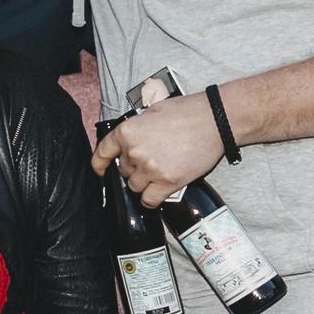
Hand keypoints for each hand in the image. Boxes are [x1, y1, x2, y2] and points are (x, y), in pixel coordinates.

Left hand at [92, 92, 222, 207]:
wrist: (214, 120)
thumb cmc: (187, 112)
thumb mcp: (152, 112)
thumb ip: (136, 130)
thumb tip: (129, 143)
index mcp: (128, 132)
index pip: (103, 153)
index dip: (99, 164)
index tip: (100, 170)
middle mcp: (135, 151)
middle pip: (124, 171)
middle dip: (134, 169)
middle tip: (152, 160)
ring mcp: (151, 168)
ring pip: (135, 187)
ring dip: (144, 183)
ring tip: (160, 172)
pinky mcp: (168, 182)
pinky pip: (149, 200)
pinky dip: (151, 199)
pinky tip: (158, 192)